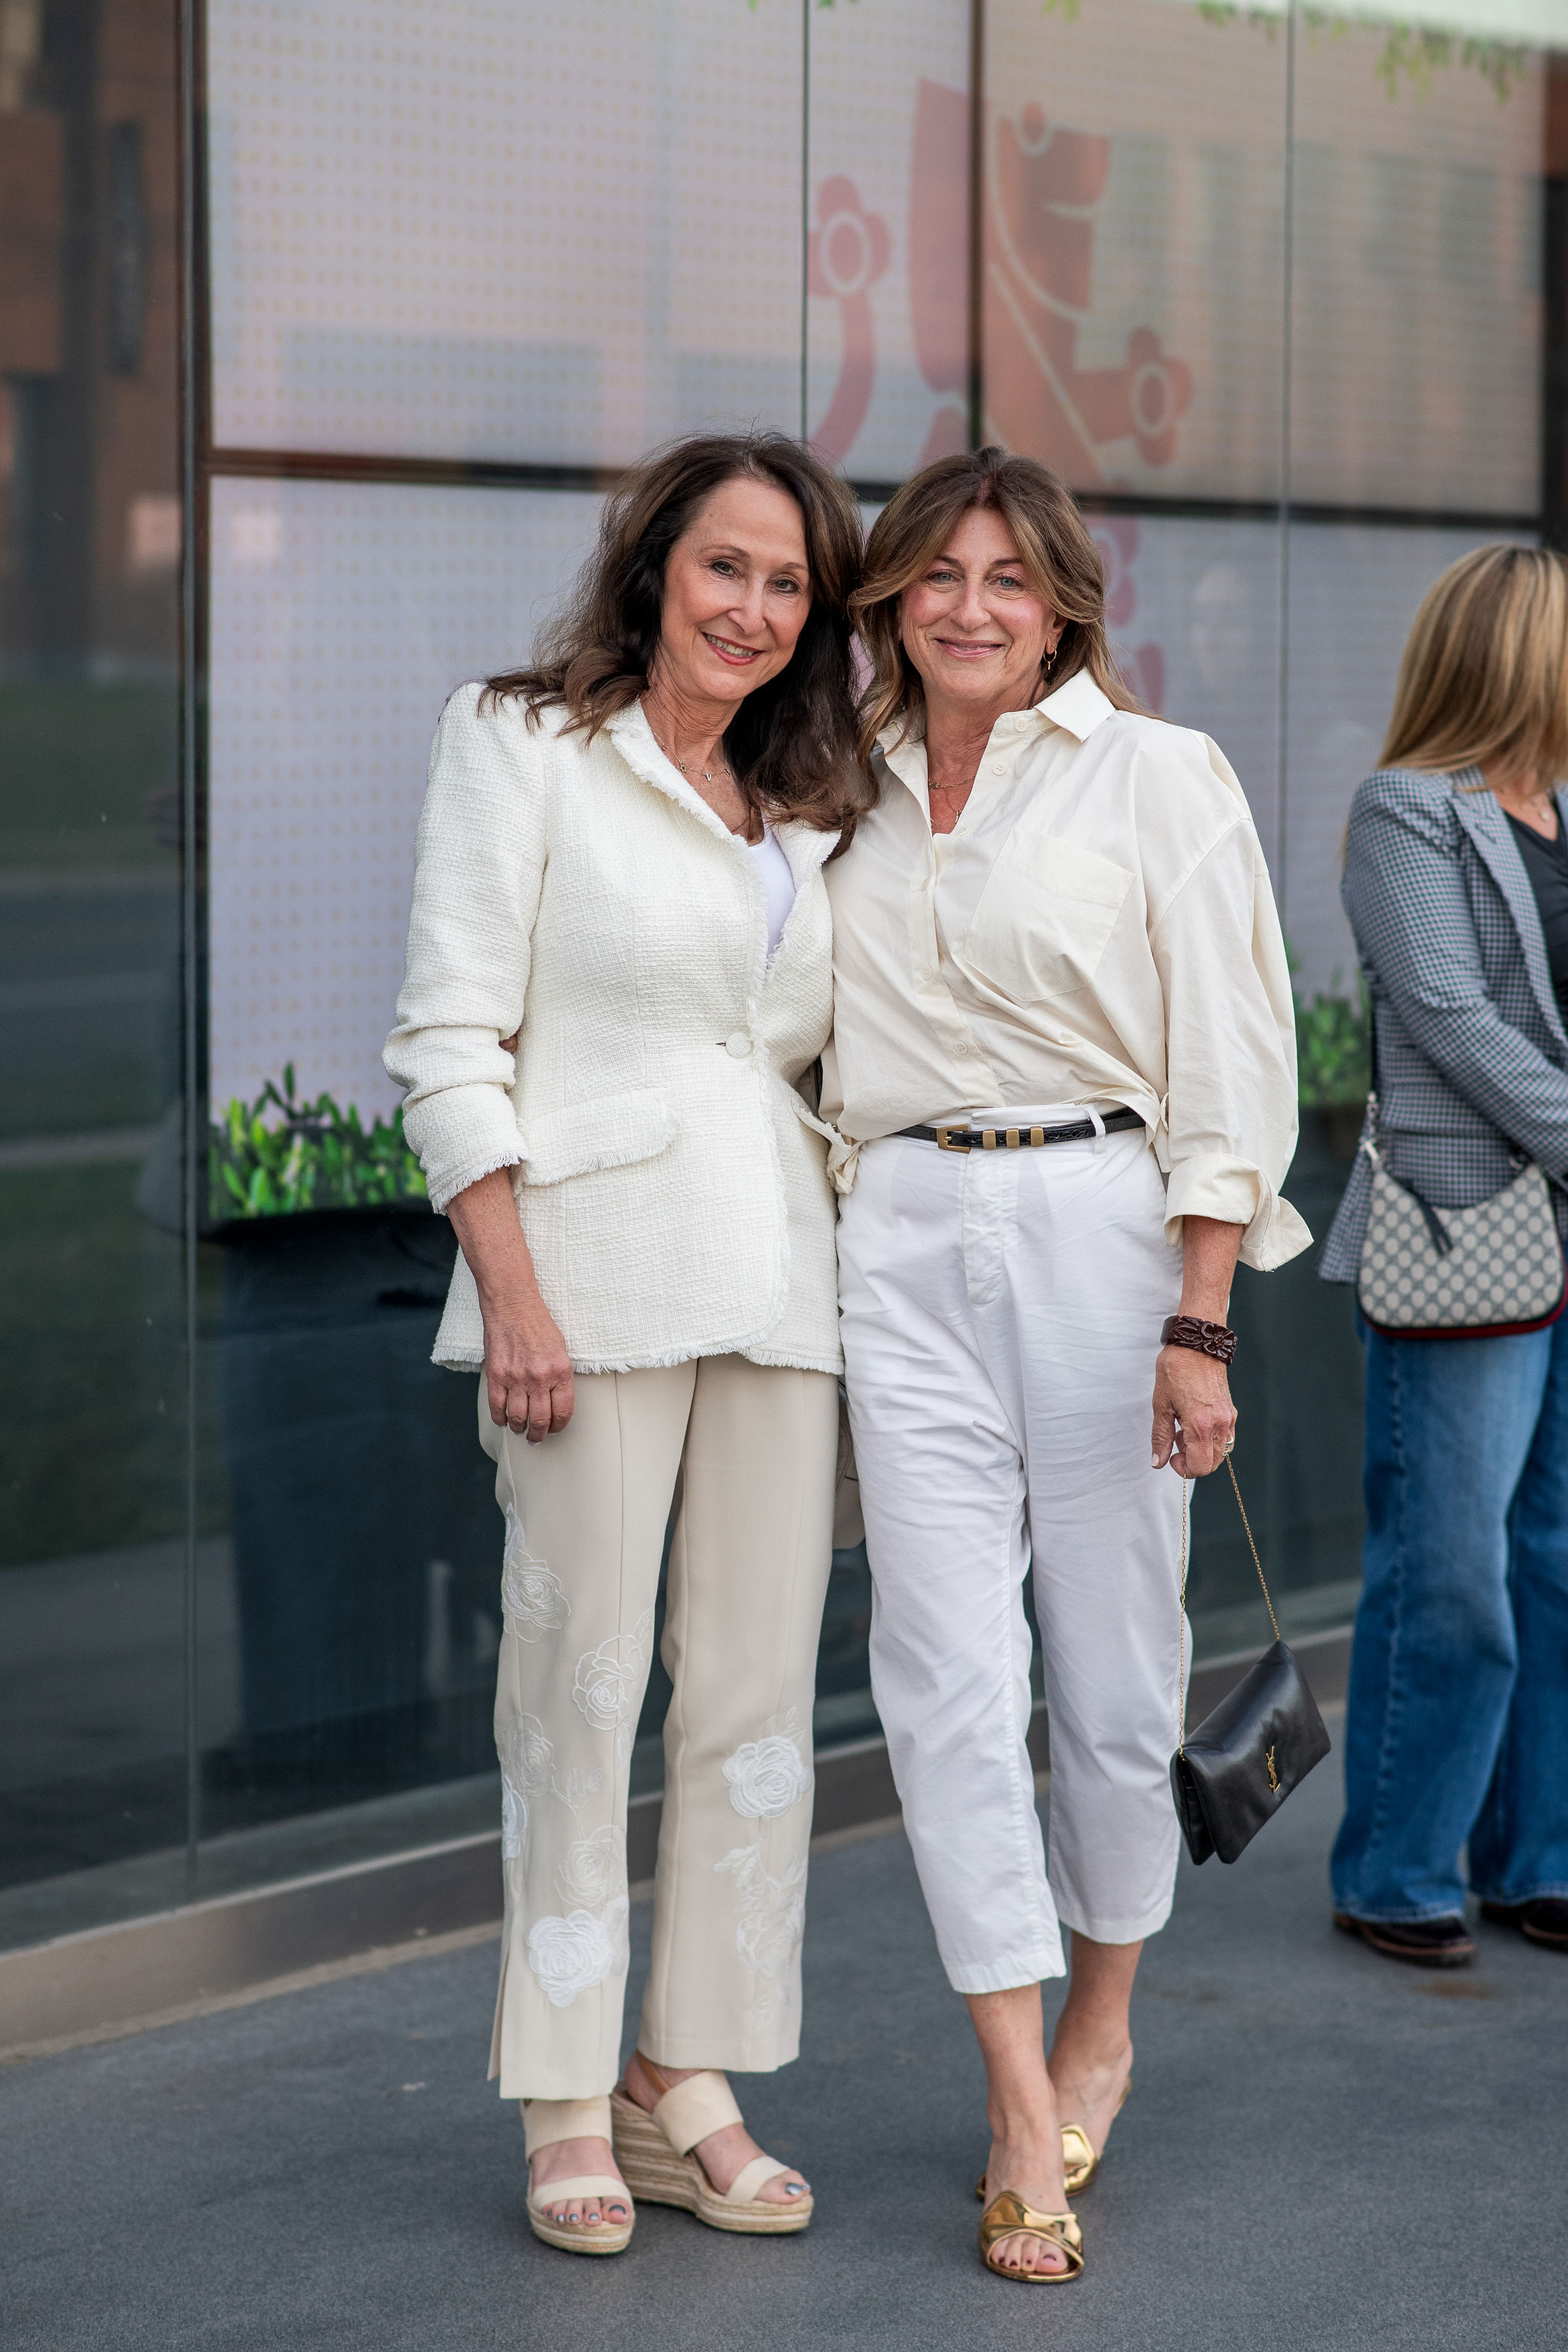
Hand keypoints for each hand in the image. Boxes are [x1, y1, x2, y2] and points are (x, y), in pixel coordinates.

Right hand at [482, 1284, 574, 1440]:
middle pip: (540, 1420)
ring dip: (520, 1428)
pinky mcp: (496, 1375)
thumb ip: (559, 1376)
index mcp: (561, 1371)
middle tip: (536, 1437)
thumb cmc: (538, 1324)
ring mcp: (516, 1377)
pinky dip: (500, 1418)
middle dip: (539, 1434)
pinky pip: (497, 1407)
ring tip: (520, 1429)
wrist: (512, 1305)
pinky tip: (504, 1419)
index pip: (563, 1412)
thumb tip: (555, 1402)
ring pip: (518, 1418)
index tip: (555, 1428)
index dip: (559, 1426)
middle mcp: (540, 1377)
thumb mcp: (560, 1349)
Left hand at [1151, 1344, 1234, 1478]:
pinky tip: (1194, 1424)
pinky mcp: (1230, 1411)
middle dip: (1193, 1462)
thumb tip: (1158, 1463)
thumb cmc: (1176, 1370)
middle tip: (1176, 1446)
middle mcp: (1220, 1424)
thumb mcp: (1161, 1405)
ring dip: (1202, 1451)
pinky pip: (1225, 1437)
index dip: (1184, 1469)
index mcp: (1201, 1425)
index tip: (1172, 1459)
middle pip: (1213, 1463)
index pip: (1201, 1466)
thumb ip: (1160, 1437)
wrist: (1197, 1345)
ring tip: (1182, 1432)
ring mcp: (1228, 1418)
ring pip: (1220, 1451)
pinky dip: (1210, 1440)